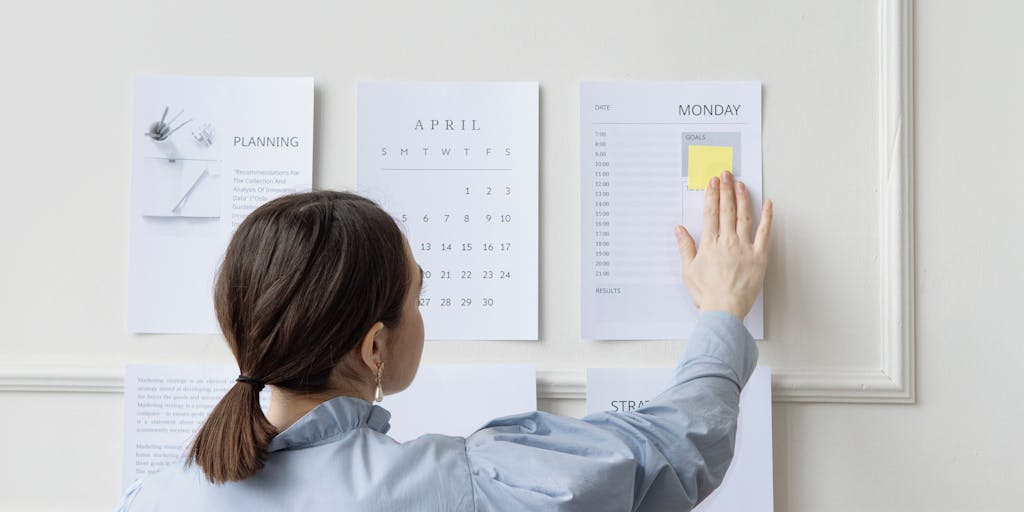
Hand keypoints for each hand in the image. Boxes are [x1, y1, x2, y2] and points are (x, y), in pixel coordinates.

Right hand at [675, 171, 772, 319]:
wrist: (724, 309)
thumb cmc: (706, 293)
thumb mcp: (688, 270)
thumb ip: (685, 247)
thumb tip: (679, 229)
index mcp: (709, 244)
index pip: (710, 213)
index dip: (711, 195)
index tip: (712, 183)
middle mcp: (727, 241)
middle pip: (726, 210)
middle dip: (725, 190)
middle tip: (725, 175)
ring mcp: (744, 248)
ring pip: (744, 217)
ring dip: (742, 198)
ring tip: (740, 184)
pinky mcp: (759, 256)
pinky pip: (764, 233)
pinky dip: (767, 217)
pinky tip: (768, 204)